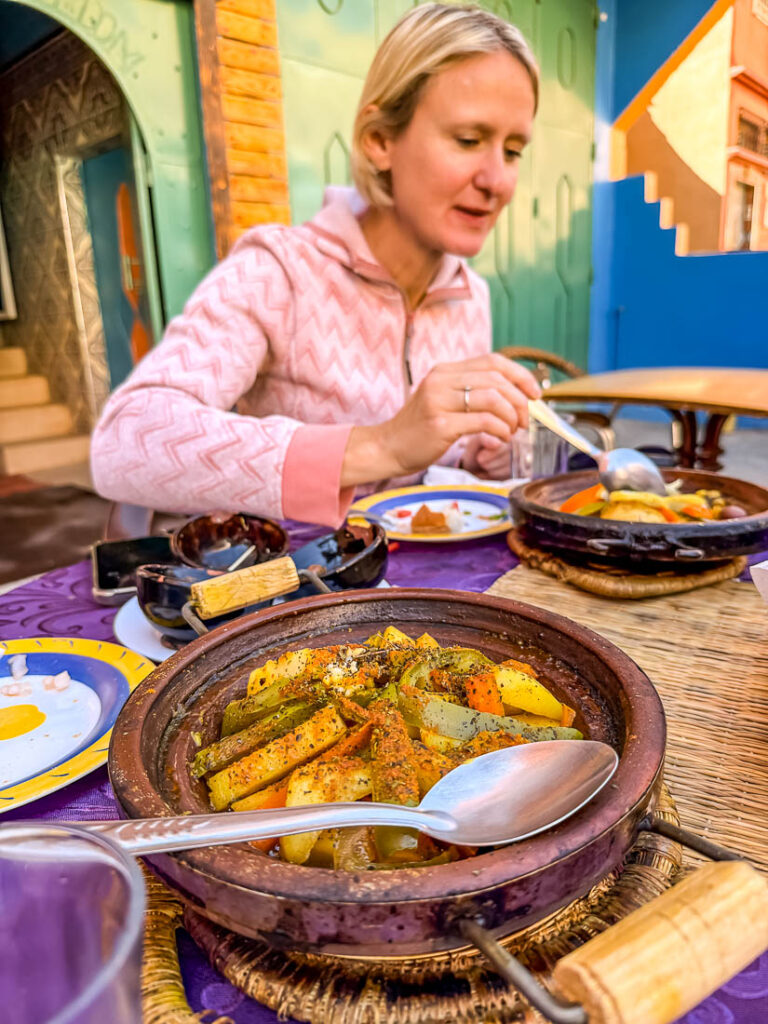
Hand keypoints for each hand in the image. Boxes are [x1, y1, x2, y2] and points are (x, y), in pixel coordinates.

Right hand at [341, 354, 539, 485]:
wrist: (387, 448)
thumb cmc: (420, 430)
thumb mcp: (443, 401)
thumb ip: (471, 393)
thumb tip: (516, 398)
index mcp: (445, 371)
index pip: (493, 361)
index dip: (520, 375)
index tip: (535, 393)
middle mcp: (441, 380)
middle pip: (497, 380)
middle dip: (520, 401)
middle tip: (525, 420)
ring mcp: (439, 401)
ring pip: (493, 399)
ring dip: (511, 417)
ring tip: (512, 431)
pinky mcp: (440, 424)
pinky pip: (484, 421)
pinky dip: (501, 430)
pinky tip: (501, 438)